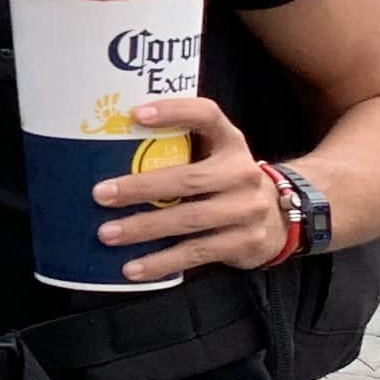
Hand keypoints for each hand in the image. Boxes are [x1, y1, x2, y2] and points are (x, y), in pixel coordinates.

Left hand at [90, 95, 291, 275]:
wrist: (279, 218)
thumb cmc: (225, 182)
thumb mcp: (214, 156)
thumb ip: (180, 148)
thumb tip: (104, 149)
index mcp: (230, 142)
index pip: (206, 115)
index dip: (174, 111)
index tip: (135, 114)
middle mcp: (242, 172)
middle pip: (189, 179)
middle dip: (141, 187)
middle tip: (101, 194)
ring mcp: (247, 209)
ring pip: (189, 220)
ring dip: (144, 228)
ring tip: (107, 234)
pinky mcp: (245, 242)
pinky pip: (197, 252)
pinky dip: (161, 262)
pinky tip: (132, 268)